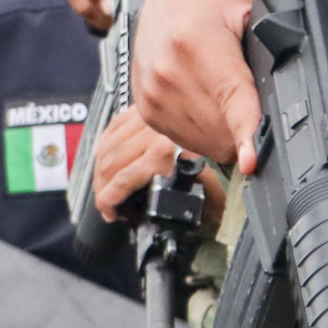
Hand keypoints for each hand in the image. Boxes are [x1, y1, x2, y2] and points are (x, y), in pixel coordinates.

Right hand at [90, 109, 224, 220]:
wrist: (228, 112)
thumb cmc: (223, 149)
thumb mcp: (214, 184)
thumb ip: (202, 201)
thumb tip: (188, 218)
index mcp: (163, 153)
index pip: (122, 180)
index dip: (109, 201)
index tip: (112, 213)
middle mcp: (151, 134)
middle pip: (110, 165)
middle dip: (102, 190)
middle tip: (106, 204)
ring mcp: (145, 119)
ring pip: (107, 146)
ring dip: (100, 169)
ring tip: (104, 186)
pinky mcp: (143, 109)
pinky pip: (113, 126)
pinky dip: (105, 144)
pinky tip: (105, 157)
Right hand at [131, 0, 261, 171]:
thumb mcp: (251, 5)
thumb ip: (270, 44)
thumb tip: (291, 87)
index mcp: (197, 43)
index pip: (230, 100)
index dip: (245, 133)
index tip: (251, 160)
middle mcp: (167, 72)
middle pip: (221, 131)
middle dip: (247, 129)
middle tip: (256, 100)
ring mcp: (152, 94)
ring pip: (204, 142)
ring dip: (225, 133)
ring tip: (228, 97)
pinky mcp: (145, 108)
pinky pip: (184, 140)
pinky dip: (204, 132)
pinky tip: (210, 103)